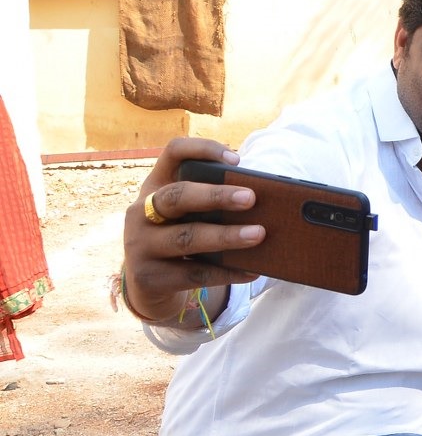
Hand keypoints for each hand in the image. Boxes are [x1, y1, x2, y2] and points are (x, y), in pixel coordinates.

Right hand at [122, 138, 264, 324]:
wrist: (149, 285)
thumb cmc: (181, 239)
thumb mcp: (188, 216)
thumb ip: (214, 206)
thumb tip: (267, 206)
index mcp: (156, 186)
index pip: (172, 153)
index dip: (202, 149)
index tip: (237, 159)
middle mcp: (140, 212)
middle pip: (177, 195)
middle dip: (216, 195)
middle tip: (251, 198)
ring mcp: (140, 245)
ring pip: (185, 238)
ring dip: (225, 236)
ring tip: (258, 234)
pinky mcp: (148, 277)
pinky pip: (193, 274)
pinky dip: (226, 272)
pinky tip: (251, 271)